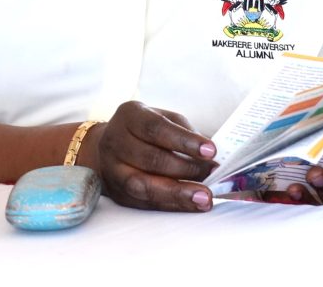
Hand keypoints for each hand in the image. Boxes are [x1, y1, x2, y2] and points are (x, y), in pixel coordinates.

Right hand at [94, 101, 217, 211]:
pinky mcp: (118, 194)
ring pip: (145, 185)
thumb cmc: (144, 130)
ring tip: (204, 197)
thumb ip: (185, 133)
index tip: (211, 151)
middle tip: (213, 173)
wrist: (109, 146)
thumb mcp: (163, 118)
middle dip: (187, 168)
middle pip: (151, 159)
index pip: (157, 128)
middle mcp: (116, 142)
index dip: (185, 141)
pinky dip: (172, 205)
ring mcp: (113, 170)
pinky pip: (146, 203)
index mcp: (130, 116)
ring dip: (178, 194)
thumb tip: (211, 155)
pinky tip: (191, 205)